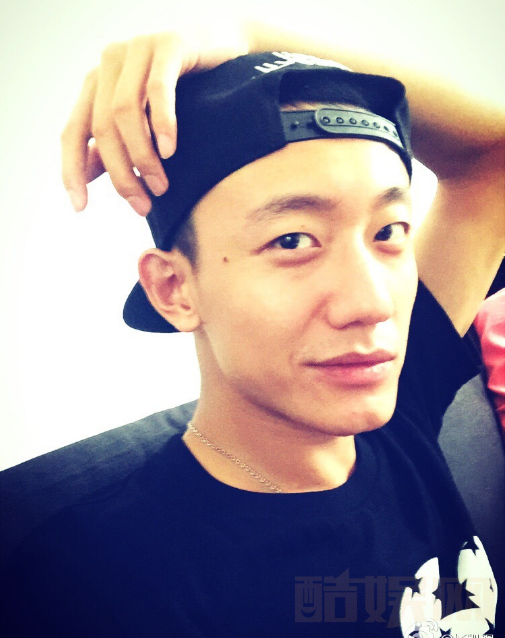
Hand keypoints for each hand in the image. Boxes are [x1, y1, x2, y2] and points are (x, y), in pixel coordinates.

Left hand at [61, 23, 249, 214]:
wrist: (223, 51)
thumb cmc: (185, 93)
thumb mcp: (144, 123)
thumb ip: (112, 146)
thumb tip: (84, 177)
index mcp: (96, 84)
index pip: (72, 132)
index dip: (71, 171)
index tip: (80, 207)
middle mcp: (109, 64)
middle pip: (102, 129)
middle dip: (121, 175)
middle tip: (143, 206)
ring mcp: (137, 49)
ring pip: (125, 112)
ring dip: (142, 157)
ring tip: (161, 186)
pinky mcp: (168, 44)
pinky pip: (158, 89)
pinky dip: (161, 124)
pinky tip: (170, 151)